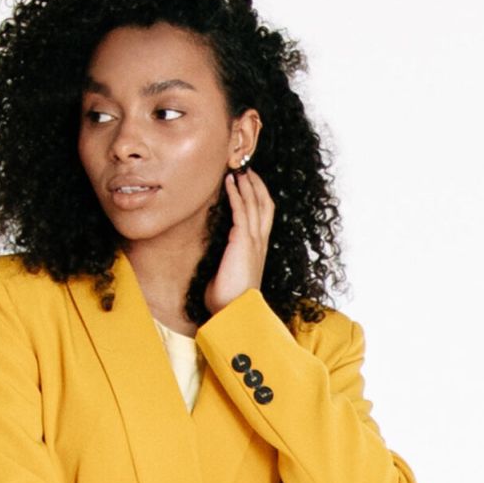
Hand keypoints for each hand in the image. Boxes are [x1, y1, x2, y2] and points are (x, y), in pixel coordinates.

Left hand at [203, 165, 275, 315]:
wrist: (235, 312)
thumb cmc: (230, 302)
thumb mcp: (230, 277)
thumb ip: (227, 264)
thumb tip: (217, 262)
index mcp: (259, 251)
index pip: (264, 218)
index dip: (259, 199)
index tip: (250, 186)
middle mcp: (260, 243)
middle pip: (265, 205)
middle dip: (257, 185)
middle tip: (247, 170)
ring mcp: (254, 241)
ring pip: (255, 203)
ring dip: (247, 185)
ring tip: (238, 170)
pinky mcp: (243, 240)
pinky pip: (241, 210)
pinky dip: (236, 194)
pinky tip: (229, 183)